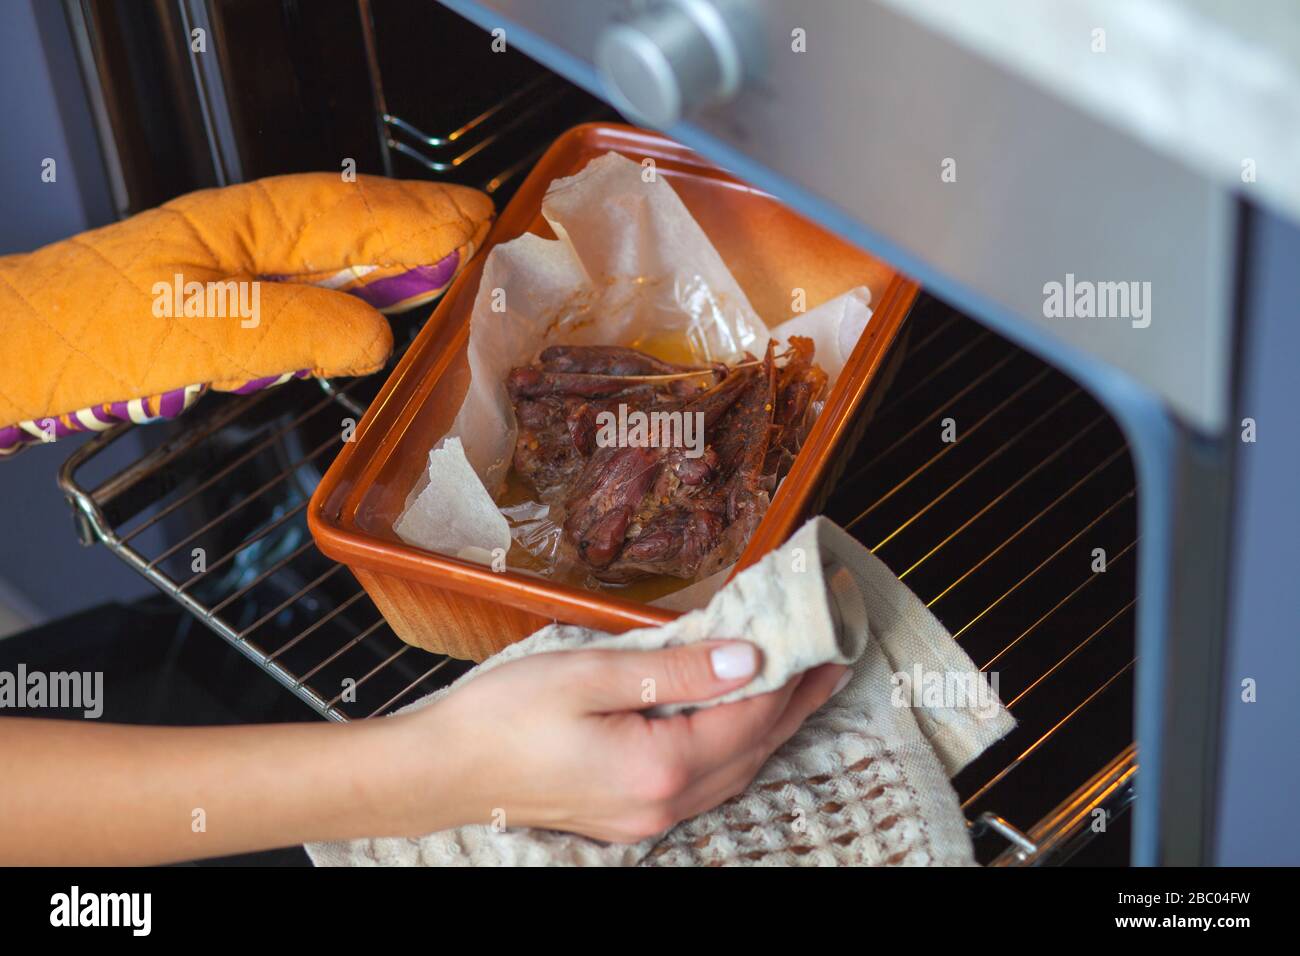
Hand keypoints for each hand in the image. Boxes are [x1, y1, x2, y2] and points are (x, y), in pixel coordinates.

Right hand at [390, 642, 848, 842]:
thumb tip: (750, 659)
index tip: (825, 640)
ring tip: (798, 688)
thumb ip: (677, 669)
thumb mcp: (591, 673)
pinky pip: (703, 782)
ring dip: (768, 728)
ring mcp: (647, 818)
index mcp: (660, 765)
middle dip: (795, 705)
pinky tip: (736, 725)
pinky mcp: (628, 816)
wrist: (442, 772)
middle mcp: (664, 802)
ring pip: (733, 771)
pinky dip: (733, 749)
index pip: (750, 716)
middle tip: (831, 662)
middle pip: (752, 750)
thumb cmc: (505, 715)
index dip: (793, 677)